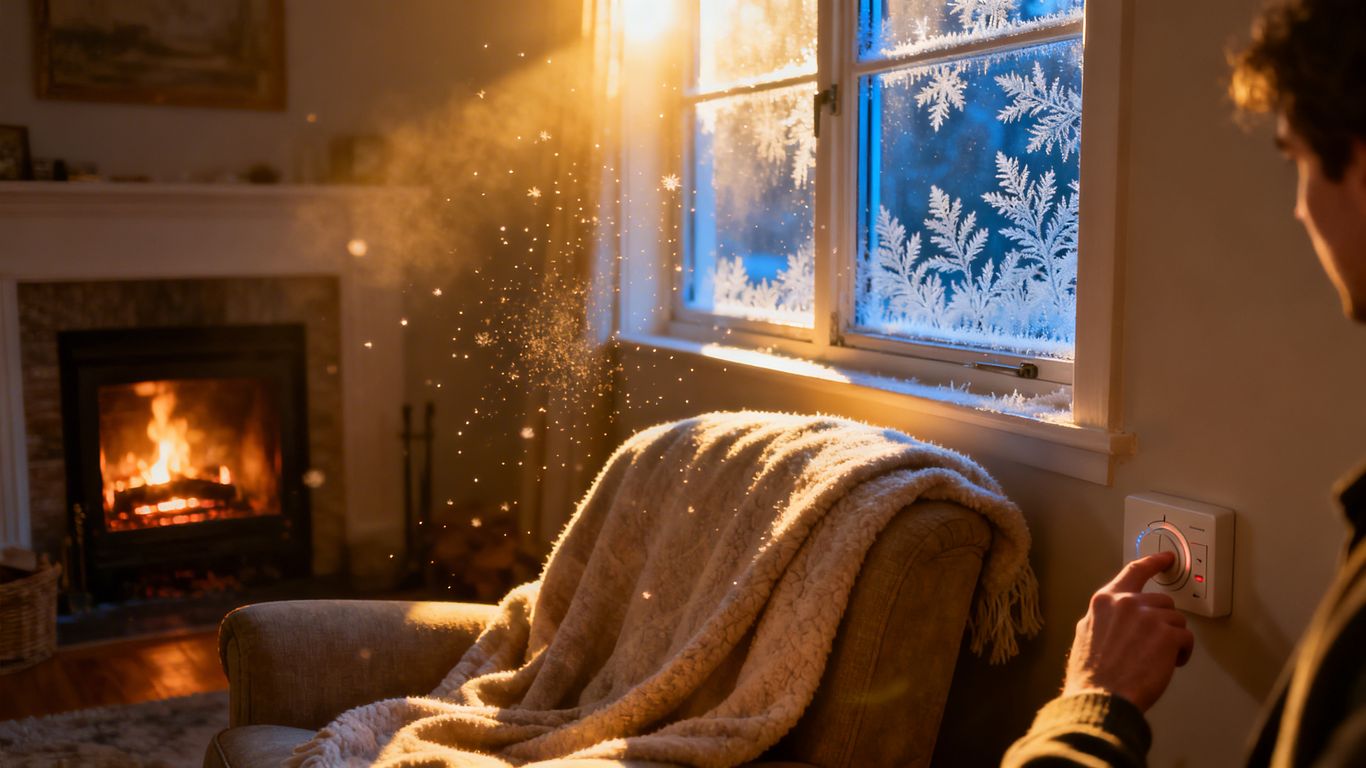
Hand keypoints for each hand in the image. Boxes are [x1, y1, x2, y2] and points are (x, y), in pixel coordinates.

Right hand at [1060, 552, 1194, 711]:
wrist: (1101, 696)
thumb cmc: (1091, 674)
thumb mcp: (1086, 634)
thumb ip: (1106, 618)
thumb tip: (1118, 619)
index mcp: (1105, 601)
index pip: (1134, 572)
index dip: (1154, 562)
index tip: (1167, 557)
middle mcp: (1127, 603)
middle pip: (1161, 602)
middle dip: (1161, 622)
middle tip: (1152, 644)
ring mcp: (1149, 617)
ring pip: (1175, 621)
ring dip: (1171, 639)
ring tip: (1156, 658)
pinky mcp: (1167, 635)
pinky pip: (1186, 639)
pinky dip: (1181, 653)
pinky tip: (1168, 664)